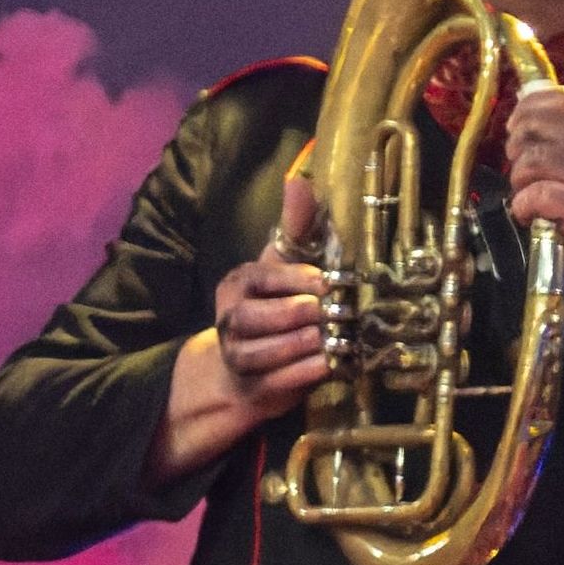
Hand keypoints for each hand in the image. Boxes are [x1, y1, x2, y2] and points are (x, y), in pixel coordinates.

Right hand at [152, 168, 336, 481]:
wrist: (248, 370)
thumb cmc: (276, 305)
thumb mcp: (285, 263)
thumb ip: (297, 224)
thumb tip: (302, 176)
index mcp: (238, 284)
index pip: (262, 278)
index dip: (296, 280)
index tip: (327, 282)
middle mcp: (231, 320)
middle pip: (259, 317)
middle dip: (299, 315)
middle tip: (332, 312)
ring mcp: (239, 357)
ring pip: (269, 351)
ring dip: (305, 345)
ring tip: (332, 339)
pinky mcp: (254, 388)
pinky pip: (281, 381)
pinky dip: (308, 373)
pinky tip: (331, 363)